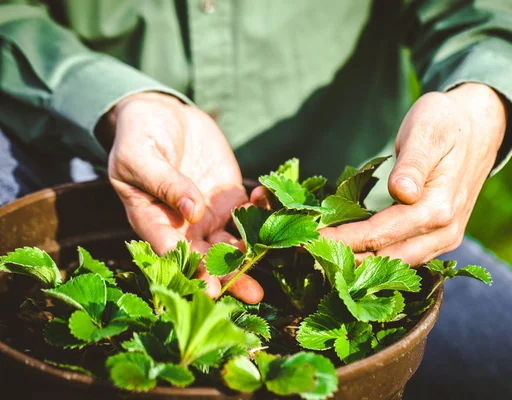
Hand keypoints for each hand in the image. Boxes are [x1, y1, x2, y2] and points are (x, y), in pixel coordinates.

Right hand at [102, 92, 262, 301]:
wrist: (160, 114)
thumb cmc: (138, 136)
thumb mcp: (140, 157)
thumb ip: (163, 182)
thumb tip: (191, 210)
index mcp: (153, 221)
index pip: (172, 252)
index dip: (191, 271)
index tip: (211, 288)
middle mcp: (183, 226)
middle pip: (207, 257)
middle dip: (230, 275)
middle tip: (252, 294)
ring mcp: (209, 214)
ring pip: (233, 240)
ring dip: (253, 252)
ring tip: (275, 259)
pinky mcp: (229, 198)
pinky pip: (250, 212)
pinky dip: (263, 212)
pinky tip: (273, 207)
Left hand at [320, 83, 506, 265]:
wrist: (480, 128)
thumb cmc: (446, 123)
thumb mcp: (427, 131)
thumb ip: (414, 164)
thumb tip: (401, 192)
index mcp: (439, 208)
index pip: (380, 234)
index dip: (342, 240)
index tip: (308, 240)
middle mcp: (444, 232)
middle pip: (386, 259)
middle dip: (345, 260)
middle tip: (306, 254)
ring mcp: (444, 239)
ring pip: (396, 264)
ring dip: (359, 266)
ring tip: (321, 259)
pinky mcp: (438, 238)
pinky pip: (405, 257)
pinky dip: (377, 259)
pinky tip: (350, 254)